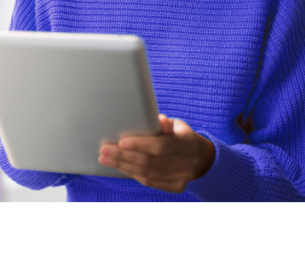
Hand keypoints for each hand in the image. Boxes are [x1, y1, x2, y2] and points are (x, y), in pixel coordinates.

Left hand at [98, 115, 215, 193]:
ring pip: (147, 173)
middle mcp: (185, 161)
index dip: (140, 145)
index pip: (160, 146)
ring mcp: (181, 176)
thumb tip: (157, 119)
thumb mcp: (178, 125)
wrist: (200, 157)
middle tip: (104, 150)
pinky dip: (133, 174)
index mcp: (186, 142)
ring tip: (105, 159)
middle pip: (149, 162)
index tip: (121, 142)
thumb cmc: (180, 135)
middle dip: (123, 156)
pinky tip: (120, 167)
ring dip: (123, 166)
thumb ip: (165, 123)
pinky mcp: (176, 186)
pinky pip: (150, 182)